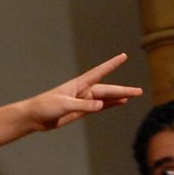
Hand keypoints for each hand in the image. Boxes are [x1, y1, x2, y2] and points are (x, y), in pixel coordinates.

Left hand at [25, 54, 142, 131]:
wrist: (34, 117)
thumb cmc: (45, 107)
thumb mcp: (64, 105)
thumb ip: (83, 105)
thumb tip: (101, 105)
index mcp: (78, 84)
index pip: (99, 72)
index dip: (112, 64)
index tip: (124, 56)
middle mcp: (83, 91)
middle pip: (107, 89)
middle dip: (123, 90)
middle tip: (139, 92)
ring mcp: (83, 101)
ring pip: (105, 98)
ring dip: (119, 97)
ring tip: (134, 96)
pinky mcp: (80, 111)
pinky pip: (98, 107)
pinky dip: (109, 105)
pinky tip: (120, 103)